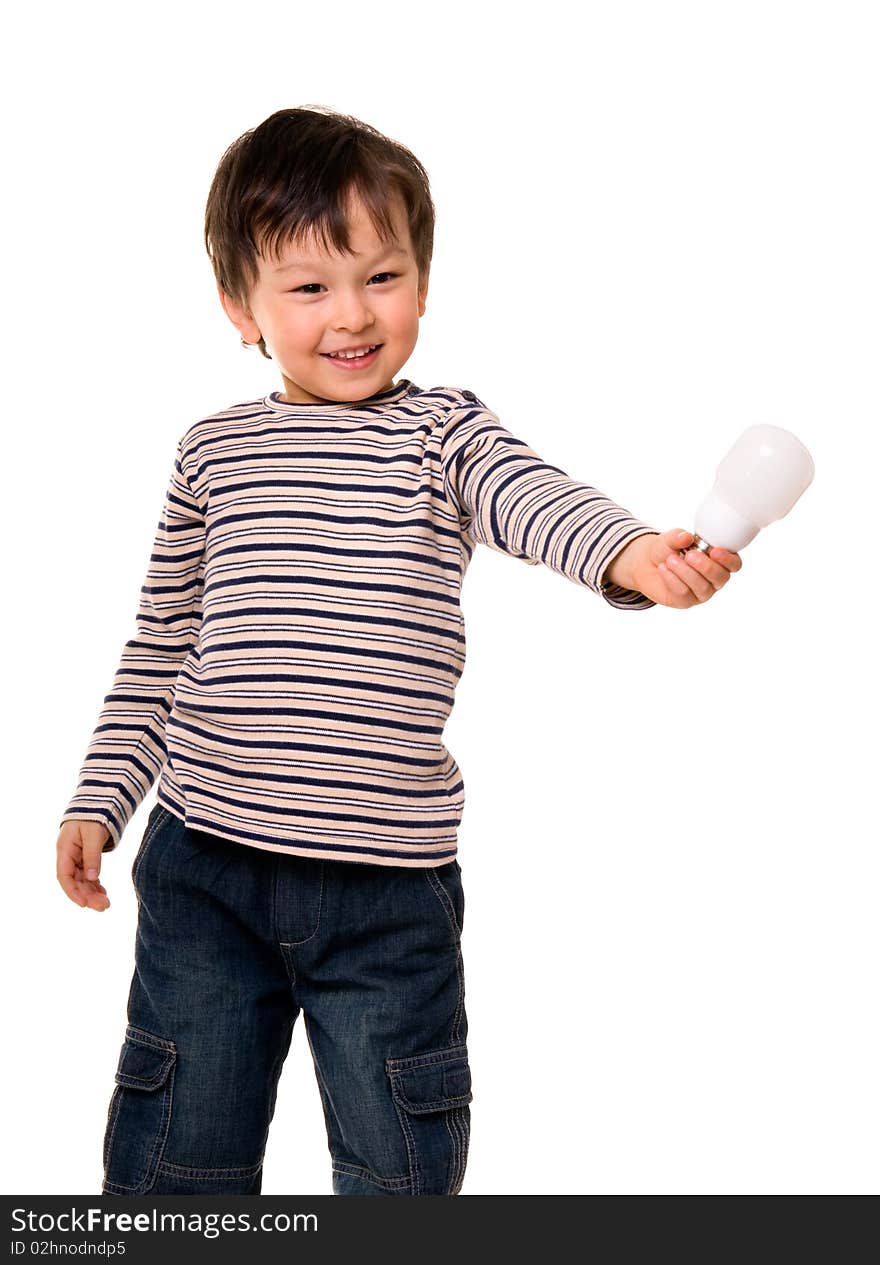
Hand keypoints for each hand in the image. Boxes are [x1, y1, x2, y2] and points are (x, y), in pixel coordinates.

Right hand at [56, 820, 111, 910]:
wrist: (99, 800)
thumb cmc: (94, 814)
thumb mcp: (93, 834)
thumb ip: (92, 855)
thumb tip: (92, 878)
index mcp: (65, 849)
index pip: (64, 876)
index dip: (73, 892)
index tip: (84, 904)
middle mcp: (68, 855)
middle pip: (75, 881)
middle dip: (87, 896)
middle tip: (104, 907)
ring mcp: (76, 856)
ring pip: (82, 880)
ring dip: (92, 893)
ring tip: (106, 904)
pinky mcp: (86, 856)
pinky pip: (88, 874)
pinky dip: (95, 884)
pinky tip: (103, 893)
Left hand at [626, 528, 742, 608]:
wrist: (647, 564)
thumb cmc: (667, 549)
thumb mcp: (670, 539)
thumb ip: (678, 537)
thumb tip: (686, 537)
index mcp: (719, 560)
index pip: (734, 564)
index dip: (728, 559)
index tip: (714, 551)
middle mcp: (714, 578)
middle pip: (721, 577)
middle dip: (705, 566)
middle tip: (689, 555)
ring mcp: (702, 592)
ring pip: (701, 586)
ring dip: (685, 572)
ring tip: (670, 560)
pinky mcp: (686, 601)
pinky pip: (684, 593)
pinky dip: (672, 579)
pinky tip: (663, 568)